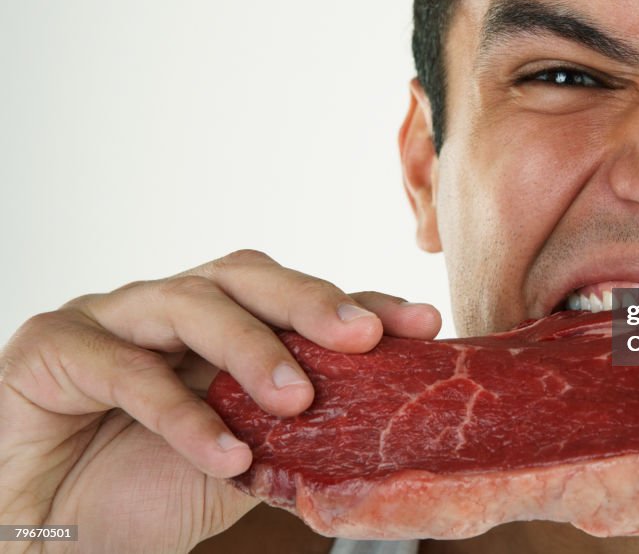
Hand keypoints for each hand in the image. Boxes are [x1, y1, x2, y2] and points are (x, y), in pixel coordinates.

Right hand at [0, 250, 440, 552]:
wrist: (54, 537)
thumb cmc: (145, 491)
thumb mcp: (244, 459)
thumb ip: (297, 431)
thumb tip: (382, 425)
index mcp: (222, 325)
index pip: (298, 300)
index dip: (360, 303)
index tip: (422, 323)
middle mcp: (171, 307)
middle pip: (247, 276)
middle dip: (311, 301)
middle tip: (365, 336)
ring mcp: (112, 317)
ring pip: (190, 303)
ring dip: (251, 349)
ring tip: (296, 402)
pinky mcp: (52, 345)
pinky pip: (124, 368)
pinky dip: (181, 410)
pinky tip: (224, 453)